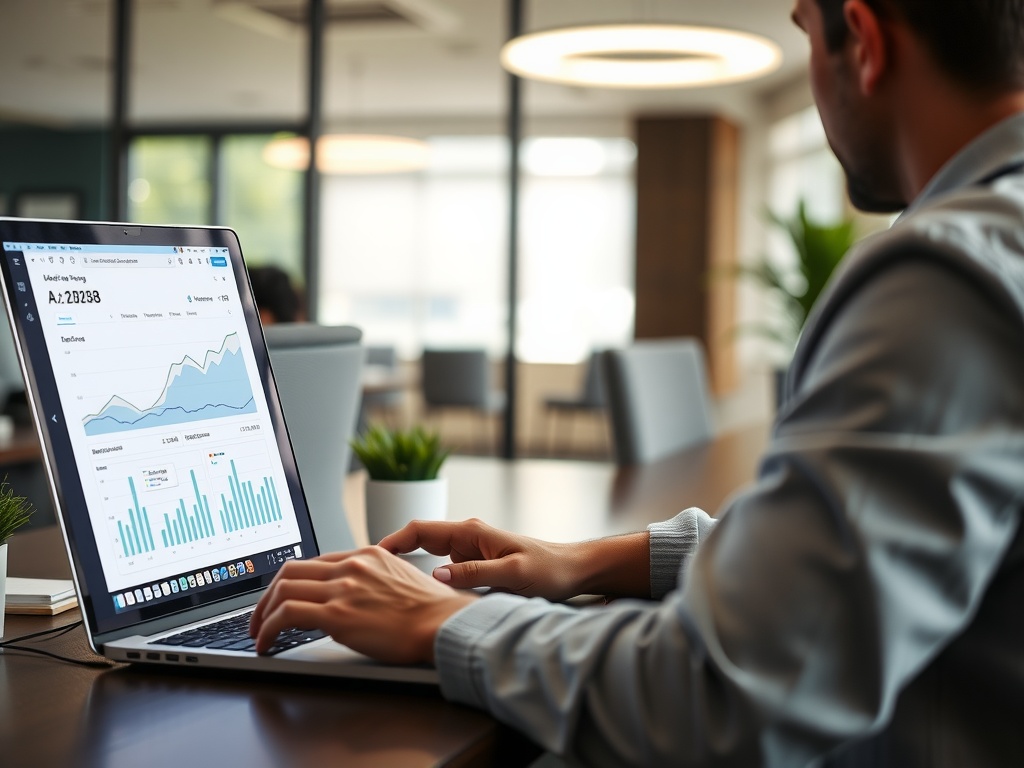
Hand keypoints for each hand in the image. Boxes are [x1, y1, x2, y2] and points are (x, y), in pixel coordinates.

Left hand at [249, 547, 476, 663]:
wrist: (443, 623)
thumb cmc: (432, 611)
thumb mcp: (401, 580)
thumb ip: (374, 581)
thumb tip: (357, 600)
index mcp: (366, 555)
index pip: (315, 562)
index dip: (293, 582)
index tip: (284, 599)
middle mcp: (351, 566)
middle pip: (291, 570)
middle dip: (268, 595)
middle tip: (261, 616)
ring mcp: (342, 588)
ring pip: (282, 589)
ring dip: (262, 613)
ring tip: (259, 633)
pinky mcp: (337, 614)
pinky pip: (286, 614)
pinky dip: (268, 629)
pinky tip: (266, 643)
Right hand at [379, 518, 584, 600]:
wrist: (573, 571)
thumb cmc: (549, 569)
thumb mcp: (512, 575)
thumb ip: (474, 574)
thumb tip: (435, 576)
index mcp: (471, 532)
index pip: (420, 529)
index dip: (392, 541)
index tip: (370, 556)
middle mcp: (467, 537)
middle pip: (419, 541)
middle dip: (393, 556)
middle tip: (370, 577)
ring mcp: (470, 551)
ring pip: (429, 558)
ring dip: (410, 571)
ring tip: (388, 591)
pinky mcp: (475, 566)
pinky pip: (444, 570)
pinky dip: (428, 581)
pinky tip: (419, 599)